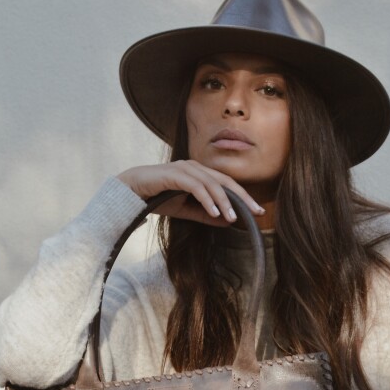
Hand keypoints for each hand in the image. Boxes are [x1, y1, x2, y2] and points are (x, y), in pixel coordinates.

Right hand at [116, 161, 264, 225]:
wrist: (131, 192)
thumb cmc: (158, 199)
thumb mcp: (186, 211)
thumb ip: (206, 215)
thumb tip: (228, 222)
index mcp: (200, 174)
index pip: (227, 184)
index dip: (243, 197)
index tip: (257, 211)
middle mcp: (194, 167)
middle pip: (225, 181)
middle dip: (242, 197)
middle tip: (256, 212)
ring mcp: (184, 168)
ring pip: (212, 184)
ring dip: (224, 202)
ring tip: (233, 218)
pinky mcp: (174, 174)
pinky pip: (195, 186)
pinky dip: (206, 199)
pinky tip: (214, 212)